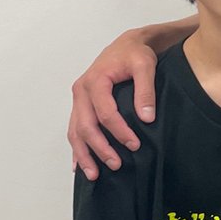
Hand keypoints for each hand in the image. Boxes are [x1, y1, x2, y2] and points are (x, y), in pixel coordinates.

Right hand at [69, 30, 157, 178]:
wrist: (127, 44)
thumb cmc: (136, 53)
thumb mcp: (145, 66)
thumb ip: (145, 90)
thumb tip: (146, 118)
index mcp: (95, 81)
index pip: (104, 113)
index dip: (118, 131)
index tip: (134, 145)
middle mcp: (81, 91)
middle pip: (85, 126)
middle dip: (99, 148)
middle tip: (116, 164)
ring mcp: (78, 99)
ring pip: (75, 131)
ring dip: (83, 154)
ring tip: (94, 174)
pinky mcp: (81, 104)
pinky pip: (74, 128)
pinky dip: (76, 147)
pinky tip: (78, 165)